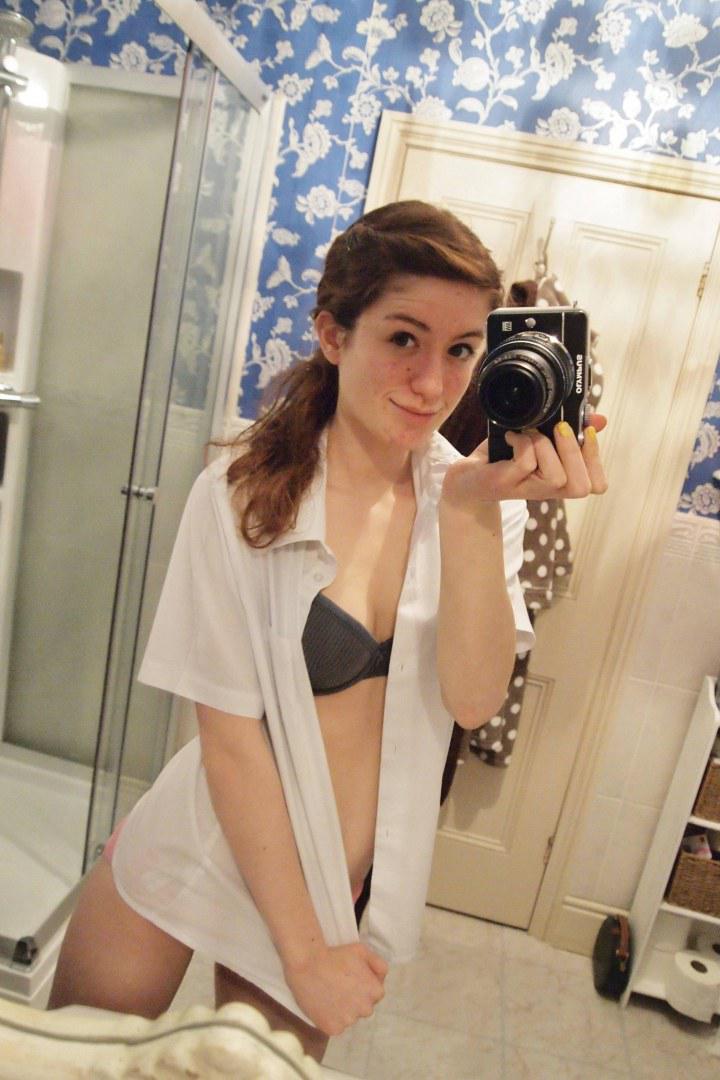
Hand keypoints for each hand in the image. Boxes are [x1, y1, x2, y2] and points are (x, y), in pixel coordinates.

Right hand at [283, 941, 387, 1035]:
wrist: (306, 963)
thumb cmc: (335, 954)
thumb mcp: (362, 950)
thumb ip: (379, 964)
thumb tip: (382, 978)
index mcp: (375, 992)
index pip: (374, 994)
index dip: (363, 985)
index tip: (350, 978)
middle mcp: (366, 1010)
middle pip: (363, 1007)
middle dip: (355, 999)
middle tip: (339, 986)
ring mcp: (349, 1022)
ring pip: (349, 1018)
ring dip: (342, 1010)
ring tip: (328, 994)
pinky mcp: (333, 1029)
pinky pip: (335, 1026)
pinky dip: (330, 1018)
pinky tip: (322, 1004)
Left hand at [443, 414, 607, 506]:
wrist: (465, 480)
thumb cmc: (504, 458)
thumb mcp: (538, 442)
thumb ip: (567, 433)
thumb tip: (599, 419)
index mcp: (559, 480)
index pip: (597, 485)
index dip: (597, 461)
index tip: (587, 433)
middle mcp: (545, 490)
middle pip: (580, 487)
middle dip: (575, 452)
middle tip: (560, 428)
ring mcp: (525, 489)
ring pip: (555, 476)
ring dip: (545, 446)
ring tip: (529, 433)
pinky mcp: (504, 483)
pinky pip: (526, 462)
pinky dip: (522, 441)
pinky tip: (510, 436)